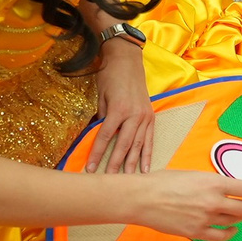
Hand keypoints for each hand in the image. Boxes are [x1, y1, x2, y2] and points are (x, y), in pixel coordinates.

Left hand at [86, 39, 155, 173]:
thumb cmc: (110, 76)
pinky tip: (146, 168)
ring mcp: (145, 116)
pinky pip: (150, 139)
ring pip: (138, 145)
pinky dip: (148, 154)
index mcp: (118, 109)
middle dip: (115, 164)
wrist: (127, 60)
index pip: (106, 137)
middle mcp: (134, 115)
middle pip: (123, 145)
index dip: (97, 154)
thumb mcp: (100, 96)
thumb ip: (101, 117)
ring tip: (128, 180)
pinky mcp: (151, 116)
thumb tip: (98, 136)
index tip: (90, 168)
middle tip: (109, 180)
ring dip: (133, 163)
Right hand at [130, 172, 241, 239]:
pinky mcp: (197, 232)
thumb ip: (210, 183)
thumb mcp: (192, 175)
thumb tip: (221, 189)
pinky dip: (230, 232)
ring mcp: (206, 219)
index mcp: (213, 182)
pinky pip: (221, 235)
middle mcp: (214, 201)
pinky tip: (233, 229)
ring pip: (234, 220)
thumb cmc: (163, 181)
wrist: (143, 199)